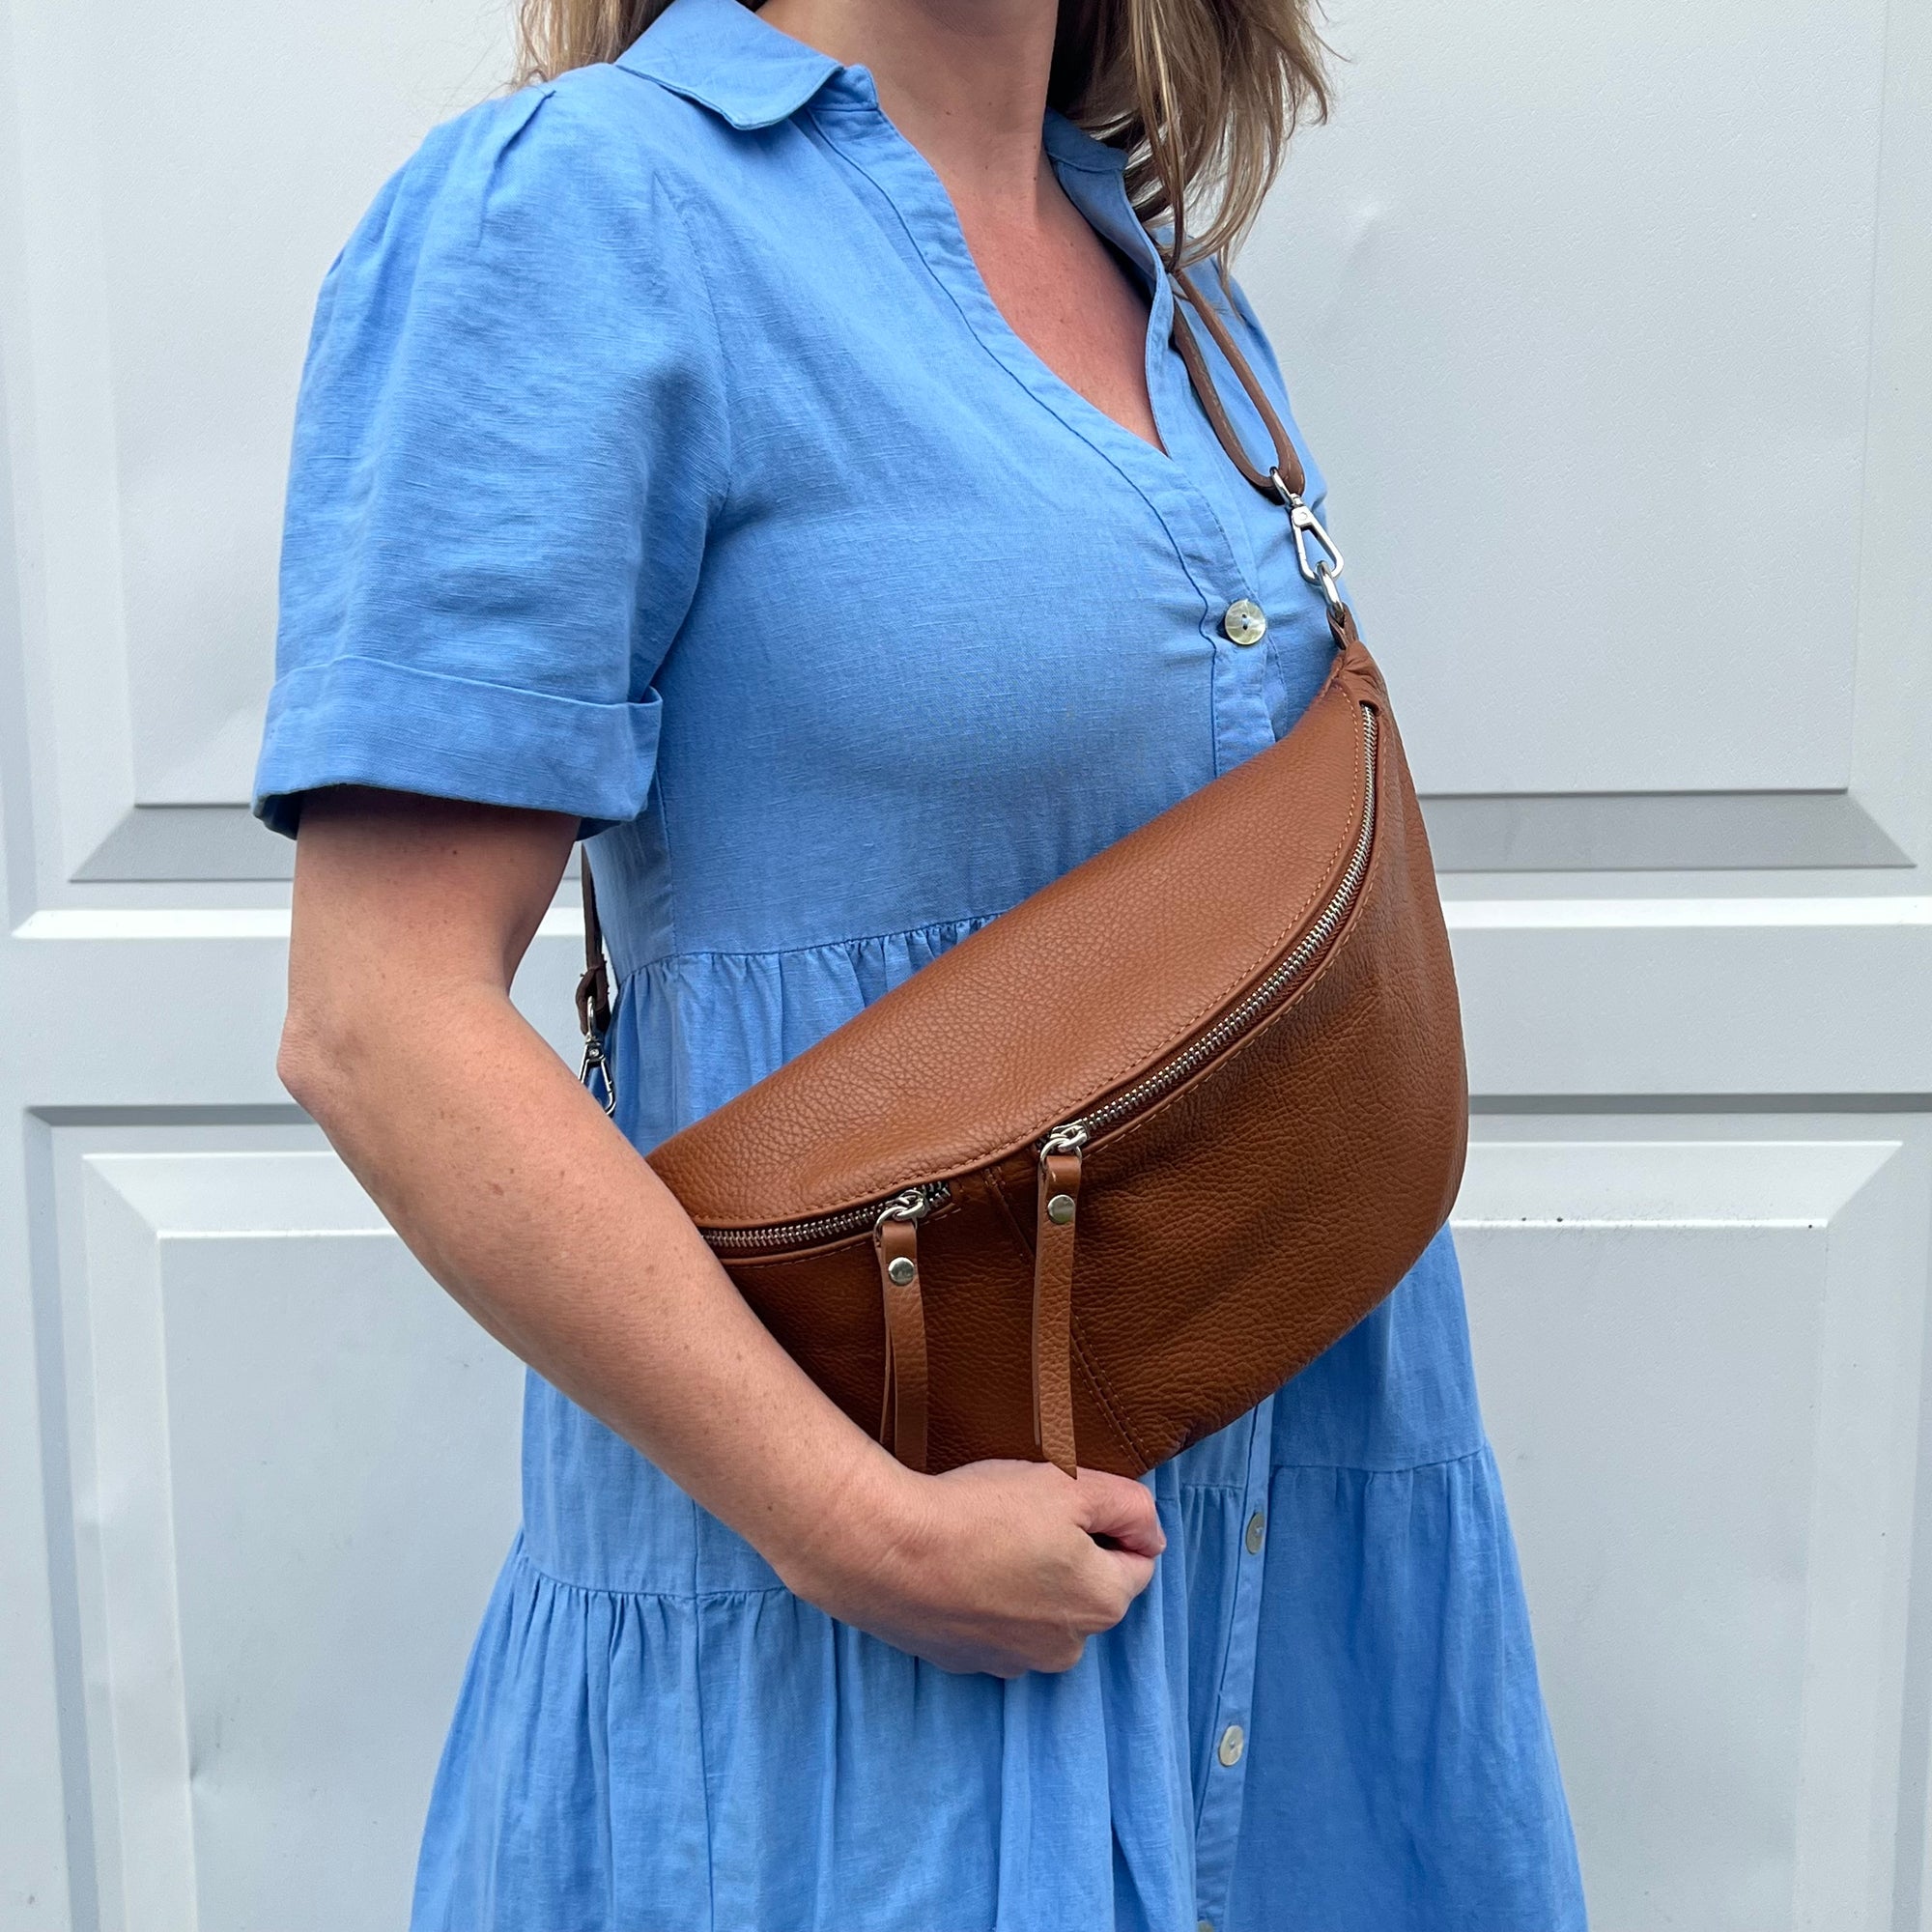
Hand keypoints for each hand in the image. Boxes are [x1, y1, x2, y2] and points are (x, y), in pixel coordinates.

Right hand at [780, 1457, 1165, 1676]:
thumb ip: (1130, 1506)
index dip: (1109, 1522)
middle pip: (1089, 1589)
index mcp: (1101, 1604)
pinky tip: (961, 1569)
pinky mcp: (966, 1663)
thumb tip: (1151, 1534)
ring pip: (1042, 1612)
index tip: (1067, 1500)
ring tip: (987, 1541)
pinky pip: (996, 1627)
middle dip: (1071, 1555)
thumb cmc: (982, 1512)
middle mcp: (1067, 1648)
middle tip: (1024, 1515)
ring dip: (1029, 1581)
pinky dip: (988, 1601)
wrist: (887, 1552)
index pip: (1137, 1560)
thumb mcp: (1070, 1486)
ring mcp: (1014, 1662)